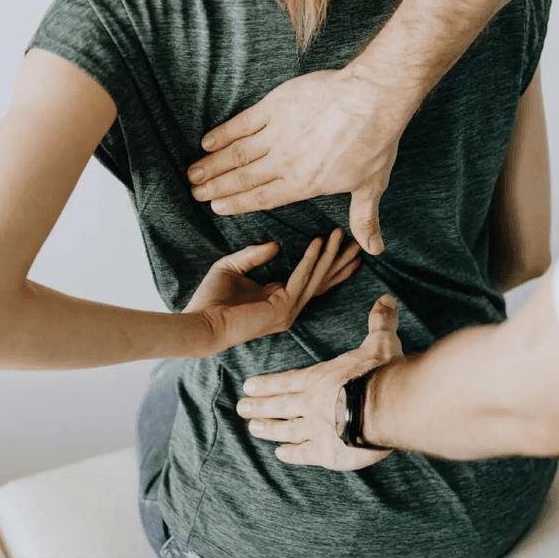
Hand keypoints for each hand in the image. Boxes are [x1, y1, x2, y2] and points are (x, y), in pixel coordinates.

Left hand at [185, 228, 360, 354]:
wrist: (200, 322)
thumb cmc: (210, 299)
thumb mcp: (232, 266)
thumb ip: (254, 254)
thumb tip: (278, 244)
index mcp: (278, 298)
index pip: (311, 279)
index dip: (327, 262)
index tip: (341, 243)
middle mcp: (288, 307)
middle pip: (322, 281)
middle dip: (340, 261)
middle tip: (358, 242)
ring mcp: (287, 311)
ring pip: (316, 278)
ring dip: (330, 256)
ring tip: (341, 234)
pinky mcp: (282, 309)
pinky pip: (300, 279)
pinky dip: (310, 260)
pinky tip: (317, 242)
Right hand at [187, 67, 419, 255]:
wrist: (371, 100)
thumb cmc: (374, 143)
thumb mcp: (370, 186)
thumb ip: (364, 219)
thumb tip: (374, 249)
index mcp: (303, 184)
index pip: (262, 198)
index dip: (237, 204)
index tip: (216, 207)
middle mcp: (284, 162)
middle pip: (243, 178)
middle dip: (216, 187)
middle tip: (195, 193)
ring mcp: (277, 133)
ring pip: (237, 153)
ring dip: (212, 164)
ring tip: (193, 173)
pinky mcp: (275, 107)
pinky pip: (243, 123)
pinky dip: (223, 132)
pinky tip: (207, 141)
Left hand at [237, 295, 403, 470]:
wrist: (386, 407)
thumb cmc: (381, 373)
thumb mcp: (381, 343)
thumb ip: (380, 323)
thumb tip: (386, 299)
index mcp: (320, 378)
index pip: (287, 381)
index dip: (267, 384)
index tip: (248, 386)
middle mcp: (311, 403)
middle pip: (279, 405)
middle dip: (258, 406)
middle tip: (240, 408)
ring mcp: (315, 429)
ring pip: (285, 429)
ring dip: (268, 429)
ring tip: (253, 429)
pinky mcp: (327, 452)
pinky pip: (304, 454)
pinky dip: (291, 454)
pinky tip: (281, 454)